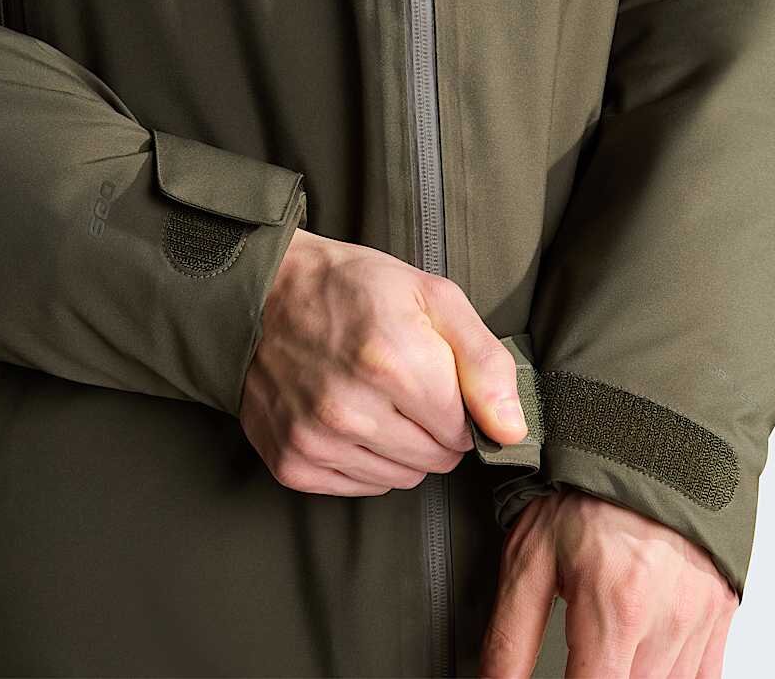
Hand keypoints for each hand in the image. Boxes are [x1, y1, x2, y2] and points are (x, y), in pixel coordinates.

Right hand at [240, 228, 527, 494]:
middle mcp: (349, 408)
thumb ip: (484, 361)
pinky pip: (359, 487)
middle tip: (406, 386)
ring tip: (376, 399)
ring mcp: (314, 439)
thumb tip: (511, 429)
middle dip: (434, 427)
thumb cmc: (351, 288)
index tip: (437, 378)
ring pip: (401, 478)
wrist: (263, 293)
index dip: (460, 404)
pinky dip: (365, 460)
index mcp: (392, 361)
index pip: (464, 429)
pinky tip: (350, 418)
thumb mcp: (432, 297)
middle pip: (435, 459)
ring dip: (402, 447)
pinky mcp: (291, 461)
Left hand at [481, 488, 738, 678]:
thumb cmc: (586, 492)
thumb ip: (511, 633)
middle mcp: (666, 623)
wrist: (646, 446)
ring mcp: (700, 624)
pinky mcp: (719, 619)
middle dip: (597, 677)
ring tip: (601, 646)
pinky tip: (637, 654)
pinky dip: (667, 674)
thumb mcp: (530, 556)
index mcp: (615, 608)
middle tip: (578, 652)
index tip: (558, 678)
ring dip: (628, 675)